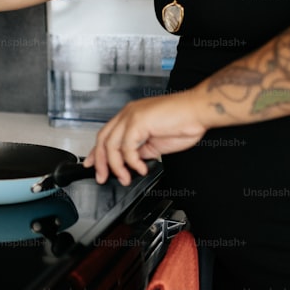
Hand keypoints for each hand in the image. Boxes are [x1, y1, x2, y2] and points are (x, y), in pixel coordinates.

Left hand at [83, 90, 208, 185]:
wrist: (198, 111)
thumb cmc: (183, 122)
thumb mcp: (155, 142)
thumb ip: (140, 149)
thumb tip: (131, 162)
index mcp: (130, 115)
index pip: (105, 134)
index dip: (96, 152)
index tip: (92, 165)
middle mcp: (128, 114)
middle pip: (102, 140)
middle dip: (100, 162)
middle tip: (102, 178)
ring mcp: (132, 116)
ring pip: (111, 145)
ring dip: (117, 167)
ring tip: (126, 178)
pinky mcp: (138, 122)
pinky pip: (127, 148)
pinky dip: (132, 162)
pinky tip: (141, 168)